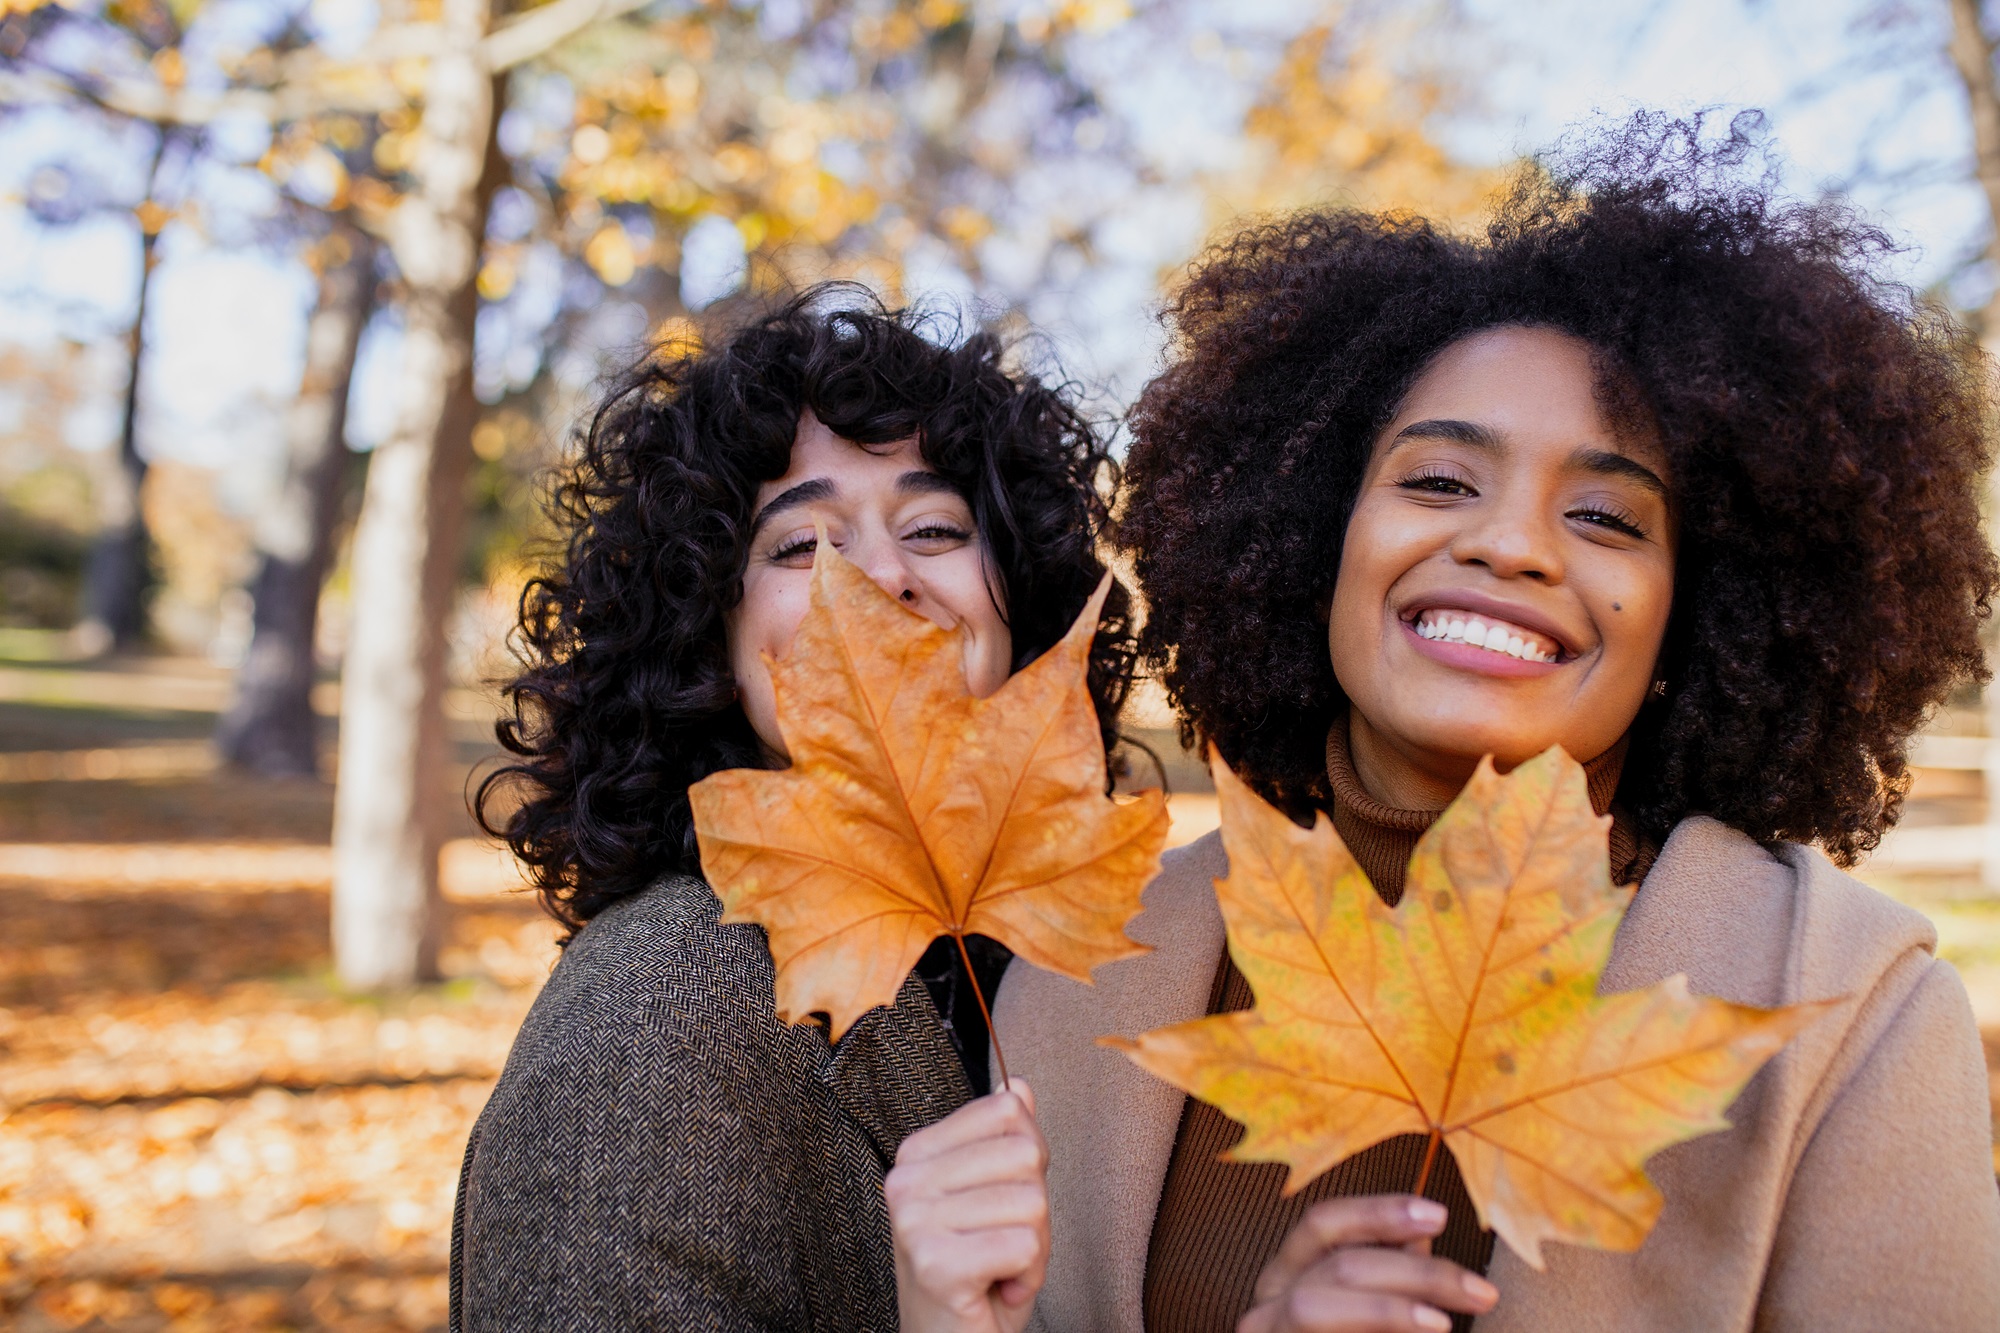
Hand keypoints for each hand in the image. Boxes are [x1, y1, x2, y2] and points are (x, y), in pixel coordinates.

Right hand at [886, 1080, 1049, 1332]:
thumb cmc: (977, 1273)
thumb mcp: (995, 1198)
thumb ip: (1004, 1140)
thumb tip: (1019, 1085)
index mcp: (917, 1152)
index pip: (1008, 1110)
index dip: (1030, 1160)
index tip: (1003, 1202)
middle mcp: (906, 1180)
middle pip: (1026, 1155)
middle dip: (1036, 1210)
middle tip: (1003, 1245)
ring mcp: (915, 1221)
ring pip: (1032, 1204)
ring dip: (1033, 1249)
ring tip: (999, 1268)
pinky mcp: (934, 1263)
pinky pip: (1024, 1246)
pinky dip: (1027, 1276)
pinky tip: (996, 1289)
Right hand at [1237, 1195, 1498, 1332]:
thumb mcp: (1371, 1312)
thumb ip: (1392, 1275)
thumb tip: (1423, 1232)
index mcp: (1287, 1275)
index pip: (1323, 1224)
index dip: (1378, 1212)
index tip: (1440, 1215)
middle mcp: (1266, 1305)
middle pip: (1336, 1267)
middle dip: (1416, 1274)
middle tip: (1481, 1292)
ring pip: (1312, 1305)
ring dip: (1387, 1309)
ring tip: (1443, 1325)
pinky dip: (1375, 1332)